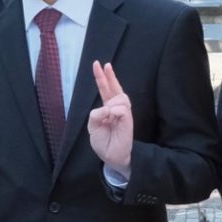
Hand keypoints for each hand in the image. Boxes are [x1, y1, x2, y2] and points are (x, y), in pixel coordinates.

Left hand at [87, 60, 133, 176]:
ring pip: (119, 97)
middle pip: (115, 88)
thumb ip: (95, 115)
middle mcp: (116, 109)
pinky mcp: (128, 120)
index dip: (103, 78)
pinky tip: (112, 118)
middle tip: (104, 64)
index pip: (106, 90)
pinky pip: (121, 109)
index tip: (99, 64)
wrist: (111, 157)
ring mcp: (124, 114)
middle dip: (109, 76)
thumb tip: (106, 108)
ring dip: (110, 104)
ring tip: (108, 117)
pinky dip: (114, 111)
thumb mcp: (93, 127)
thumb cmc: (103, 142)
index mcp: (108, 109)